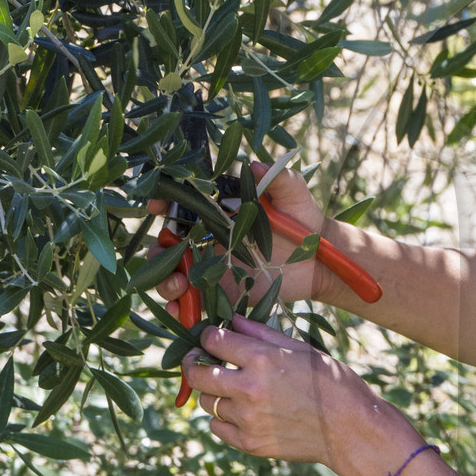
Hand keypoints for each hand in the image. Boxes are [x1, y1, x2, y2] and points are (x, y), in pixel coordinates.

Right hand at [153, 163, 326, 313]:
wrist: (320, 258)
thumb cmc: (304, 219)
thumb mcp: (294, 194)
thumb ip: (278, 178)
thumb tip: (255, 164)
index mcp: (218, 211)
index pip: (181, 205)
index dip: (163, 202)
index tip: (155, 206)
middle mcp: (209, 239)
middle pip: (169, 246)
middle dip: (158, 253)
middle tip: (164, 260)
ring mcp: (214, 268)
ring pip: (175, 275)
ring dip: (166, 282)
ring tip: (178, 288)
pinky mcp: (223, 293)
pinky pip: (194, 302)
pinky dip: (180, 308)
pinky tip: (178, 310)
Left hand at [182, 315, 409, 475]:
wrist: (351, 431)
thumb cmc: (333, 384)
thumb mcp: (302, 350)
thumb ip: (262, 333)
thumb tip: (231, 320)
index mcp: (263, 359)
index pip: (214, 340)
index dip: (208, 335)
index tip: (211, 336)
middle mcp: (249, 388)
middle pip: (197, 372)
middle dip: (194, 362)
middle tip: (200, 360)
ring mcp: (247, 419)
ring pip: (206, 401)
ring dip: (213, 392)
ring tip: (230, 389)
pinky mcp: (249, 443)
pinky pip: (216, 426)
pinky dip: (222, 417)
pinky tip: (239, 411)